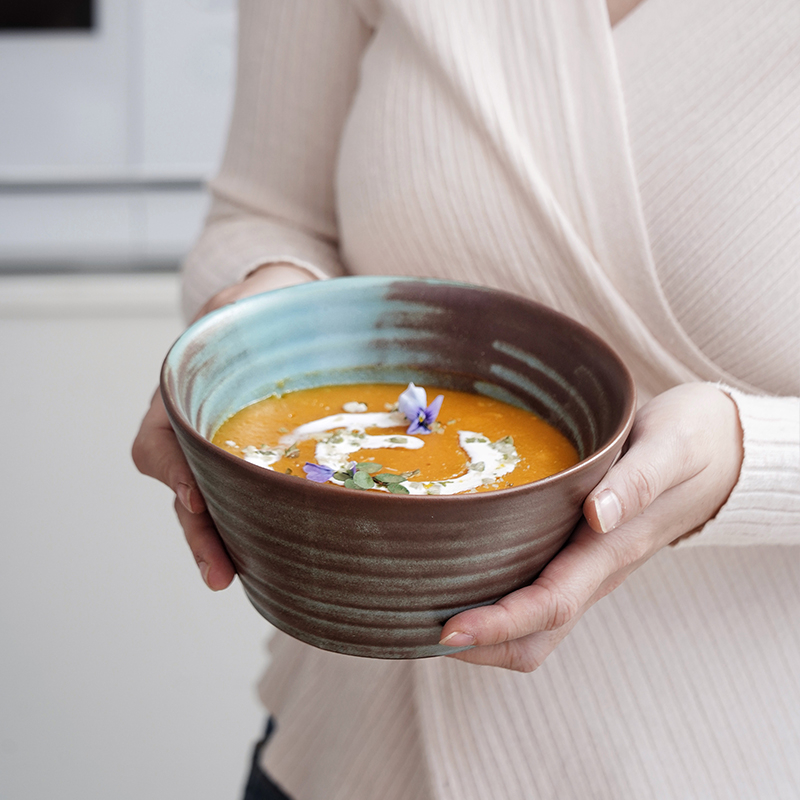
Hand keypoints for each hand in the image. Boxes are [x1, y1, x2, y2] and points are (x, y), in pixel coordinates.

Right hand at [132, 263, 315, 589]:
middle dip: (201, 533)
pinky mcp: (253, 468)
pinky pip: (245, 501)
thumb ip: (243, 313)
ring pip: (211, 507)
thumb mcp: (240, 307)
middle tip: (218, 574)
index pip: (159, 445)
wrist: (271, 322)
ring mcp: (219, 454)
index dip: (174, 472)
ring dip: (220, 543)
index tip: (192, 494)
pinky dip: (254, 526)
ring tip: (229, 579)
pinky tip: (276, 553)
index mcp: (179, 400)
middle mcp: (192, 434)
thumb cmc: (251, 315)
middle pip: (186, 492)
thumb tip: (271, 320)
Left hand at [439, 383, 743, 670]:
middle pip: (536, 636)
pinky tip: (462, 573)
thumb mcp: (671, 448)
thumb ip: (638, 482)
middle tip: (418, 624)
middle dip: (480, 645)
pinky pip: (538, 595)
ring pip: (535, 625)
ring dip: (485, 630)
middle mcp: (596, 572)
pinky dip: (497, 601)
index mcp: (613, 551)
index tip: (447, 632)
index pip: (549, 606)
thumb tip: (597, 515)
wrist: (721, 453)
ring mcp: (589, 569)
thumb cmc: (695, 442)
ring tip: (427, 608)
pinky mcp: (582, 556)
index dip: (497, 625)